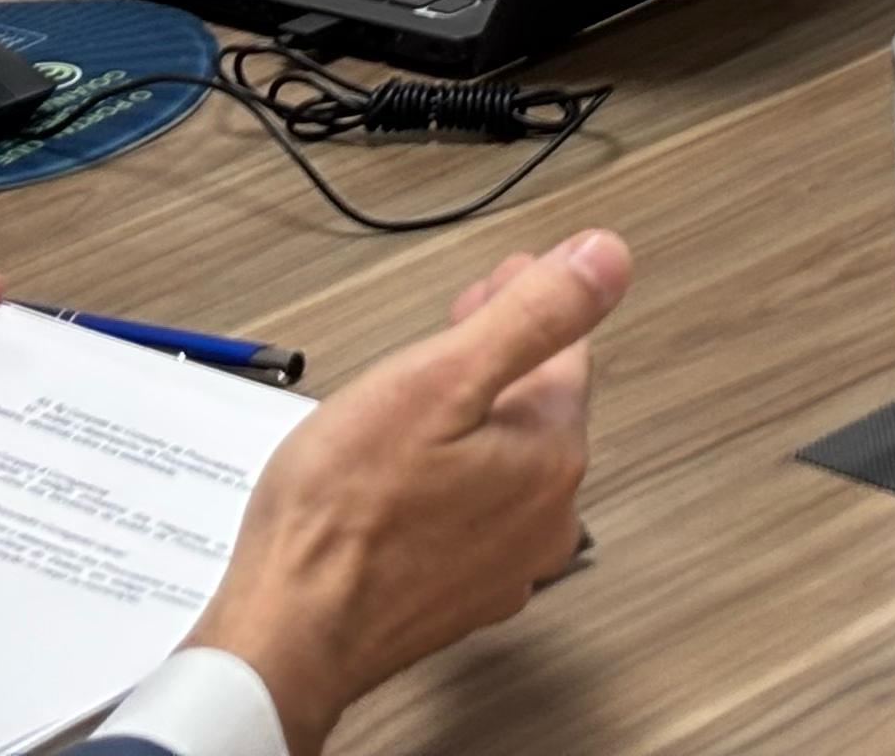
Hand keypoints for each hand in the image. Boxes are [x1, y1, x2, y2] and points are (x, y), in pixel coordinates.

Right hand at [189, 228, 630, 755]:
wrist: (287, 637)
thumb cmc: (344, 515)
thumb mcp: (438, 380)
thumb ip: (531, 316)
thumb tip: (607, 258)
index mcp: (552, 457)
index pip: (562, 352)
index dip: (525, 304)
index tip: (497, 280)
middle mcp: (546, 518)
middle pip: (536, 409)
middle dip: (501, 359)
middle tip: (459, 323)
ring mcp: (506, 566)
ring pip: (503, 463)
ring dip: (472, 420)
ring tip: (420, 393)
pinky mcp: (461, 597)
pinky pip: (472, 514)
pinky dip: (448, 481)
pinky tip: (402, 475)